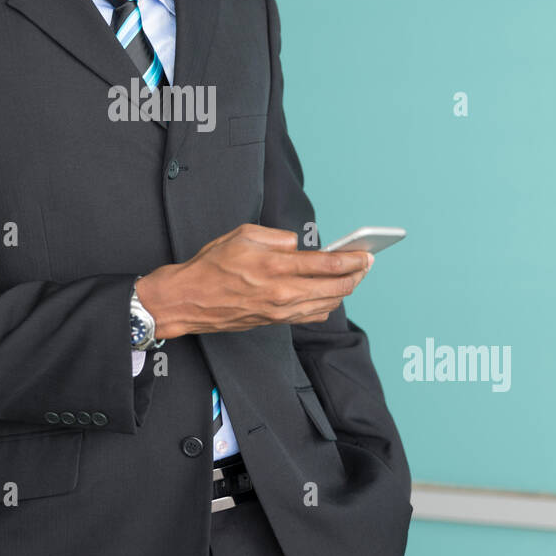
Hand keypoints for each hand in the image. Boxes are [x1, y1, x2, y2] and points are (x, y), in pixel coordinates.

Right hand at [135, 223, 371, 339]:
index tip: (366, 254)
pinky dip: (326, 305)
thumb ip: (277, 237)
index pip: (328, 264)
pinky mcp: (275, 321)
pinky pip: (311, 316)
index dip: (353, 259)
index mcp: (276, 266)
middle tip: (366, 264)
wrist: (189, 299)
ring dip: (344, 291)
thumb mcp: (243, 234)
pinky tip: (329, 296)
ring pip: (327, 304)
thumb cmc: (211, 265)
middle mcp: (283, 292)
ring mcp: (280, 311)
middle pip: (336, 288)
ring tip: (352, 278)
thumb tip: (298, 245)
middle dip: (357, 275)